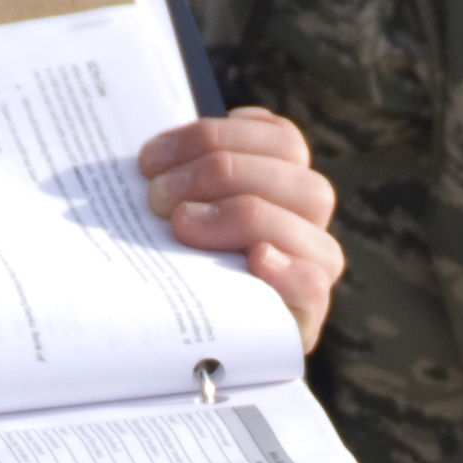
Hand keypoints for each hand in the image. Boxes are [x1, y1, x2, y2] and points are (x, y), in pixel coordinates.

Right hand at [139, 108, 343, 348]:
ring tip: (152, 171)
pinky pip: (274, 133)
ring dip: (214, 152)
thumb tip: (162, 292)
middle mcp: (308, 254)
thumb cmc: (162, 314)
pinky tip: (182, 146)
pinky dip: (230, 129)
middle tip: (161, 206)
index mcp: (290, 311)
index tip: (256, 258)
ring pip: (289, 155)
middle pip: (306, 205)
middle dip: (233, 201)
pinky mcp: (282, 163)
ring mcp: (299, 204)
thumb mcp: (171, 333)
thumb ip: (185, 325)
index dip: (291, 274)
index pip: (310, 288)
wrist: (159, 281)